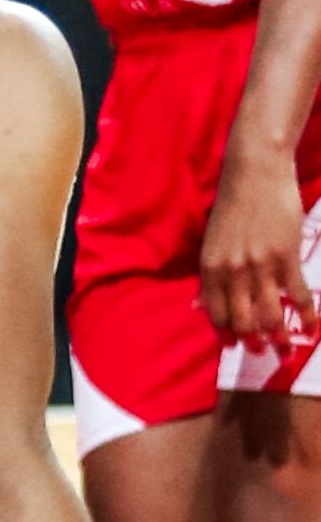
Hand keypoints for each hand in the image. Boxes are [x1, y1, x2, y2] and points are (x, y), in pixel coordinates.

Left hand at [200, 130, 317, 347]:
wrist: (255, 171)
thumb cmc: (233, 202)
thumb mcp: (213, 238)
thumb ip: (215, 268)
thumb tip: (210, 298)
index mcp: (210, 267)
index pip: (215, 313)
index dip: (226, 333)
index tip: (234, 345)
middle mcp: (232, 272)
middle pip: (242, 321)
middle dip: (252, 342)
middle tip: (262, 350)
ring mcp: (260, 267)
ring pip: (270, 316)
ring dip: (279, 339)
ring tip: (285, 350)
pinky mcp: (286, 258)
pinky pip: (297, 297)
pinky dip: (306, 316)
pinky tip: (311, 328)